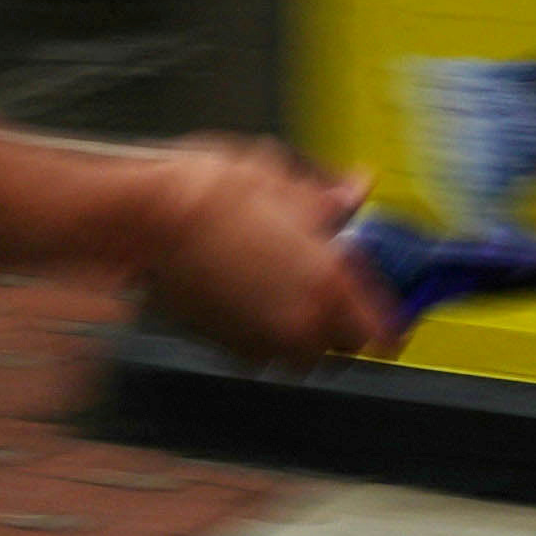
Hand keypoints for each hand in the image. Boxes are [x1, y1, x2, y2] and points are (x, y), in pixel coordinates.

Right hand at [127, 134, 388, 367]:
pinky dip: (261, 334)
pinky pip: (258, 353)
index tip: (387, 317)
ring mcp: (259, 339)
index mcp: (329, 282)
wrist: (146, 217)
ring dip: (300, 334)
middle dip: (340, 327)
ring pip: (298, 356)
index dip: (389, 327)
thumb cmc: (209, 193)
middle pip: (341, 352)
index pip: (382, 335)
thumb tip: (354, 190)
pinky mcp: (223, 345)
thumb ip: (327, 198)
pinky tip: (249, 298)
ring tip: (285, 295)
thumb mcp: (280, 179)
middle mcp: (299, 321)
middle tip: (331, 293)